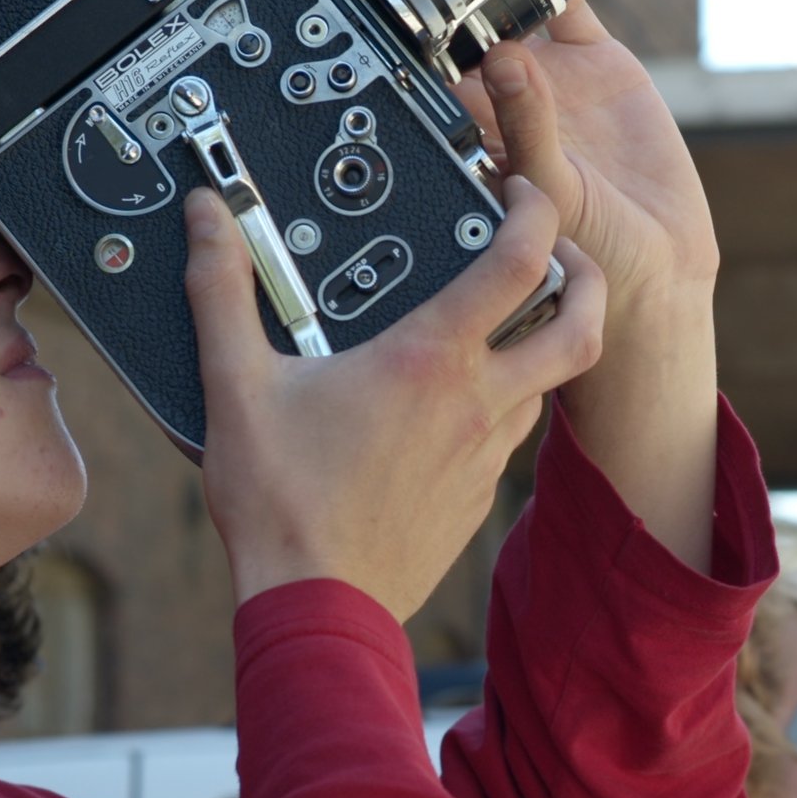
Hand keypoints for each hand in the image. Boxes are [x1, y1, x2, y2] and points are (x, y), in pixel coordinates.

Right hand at [180, 176, 605, 619]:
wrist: (318, 607)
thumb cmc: (284, 504)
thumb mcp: (237, 385)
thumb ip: (221, 290)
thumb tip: (209, 219)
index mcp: (429, 359)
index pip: (520, 261)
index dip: (536, 210)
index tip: (520, 191)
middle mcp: (477, 402)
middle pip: (581, 324)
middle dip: (587, 276)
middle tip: (560, 251)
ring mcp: (486, 454)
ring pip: (548, 383)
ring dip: (539, 344)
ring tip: (499, 323)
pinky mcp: (479, 495)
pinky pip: (511, 435)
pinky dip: (502, 403)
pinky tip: (454, 403)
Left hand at [454, 0, 716, 307]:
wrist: (660, 257)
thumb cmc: (587, 245)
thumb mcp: (548, 189)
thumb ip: (525, 124)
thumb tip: (502, 59)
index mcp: (478, 131)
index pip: (440, 73)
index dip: (426, 40)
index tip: (414, 3)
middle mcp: (507, 98)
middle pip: (471, 32)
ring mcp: (551, 76)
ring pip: (514, 10)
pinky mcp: (598, 60)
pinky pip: (568, 7)